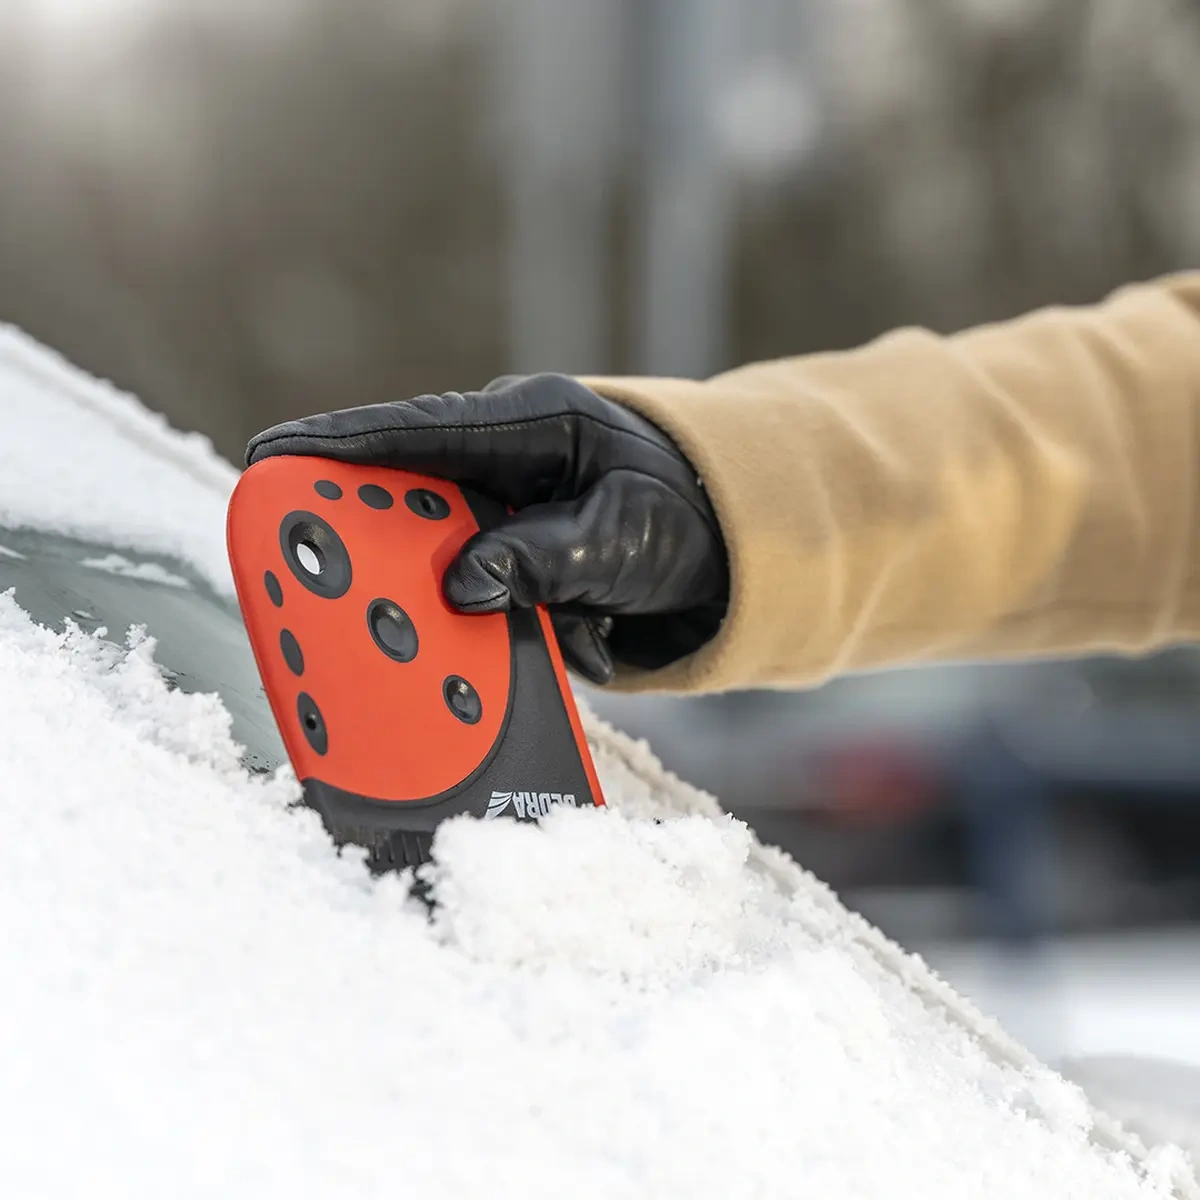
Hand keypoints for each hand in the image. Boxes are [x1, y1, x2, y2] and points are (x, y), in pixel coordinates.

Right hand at [245, 373, 728, 684]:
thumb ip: (543, 558)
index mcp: (532, 425)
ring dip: (436, 594)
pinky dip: (484, 614)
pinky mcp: (513, 542)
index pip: (415, 430)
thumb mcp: (622, 539)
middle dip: (365, 539)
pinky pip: (473, 574)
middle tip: (315, 575)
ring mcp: (506, 500)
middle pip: (404, 493)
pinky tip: (543, 637)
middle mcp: (506, 456)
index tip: (269, 460)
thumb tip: (463, 584)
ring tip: (459, 634)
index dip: (334, 446)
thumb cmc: (681, 520)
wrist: (725, 542)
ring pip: (434, 543)